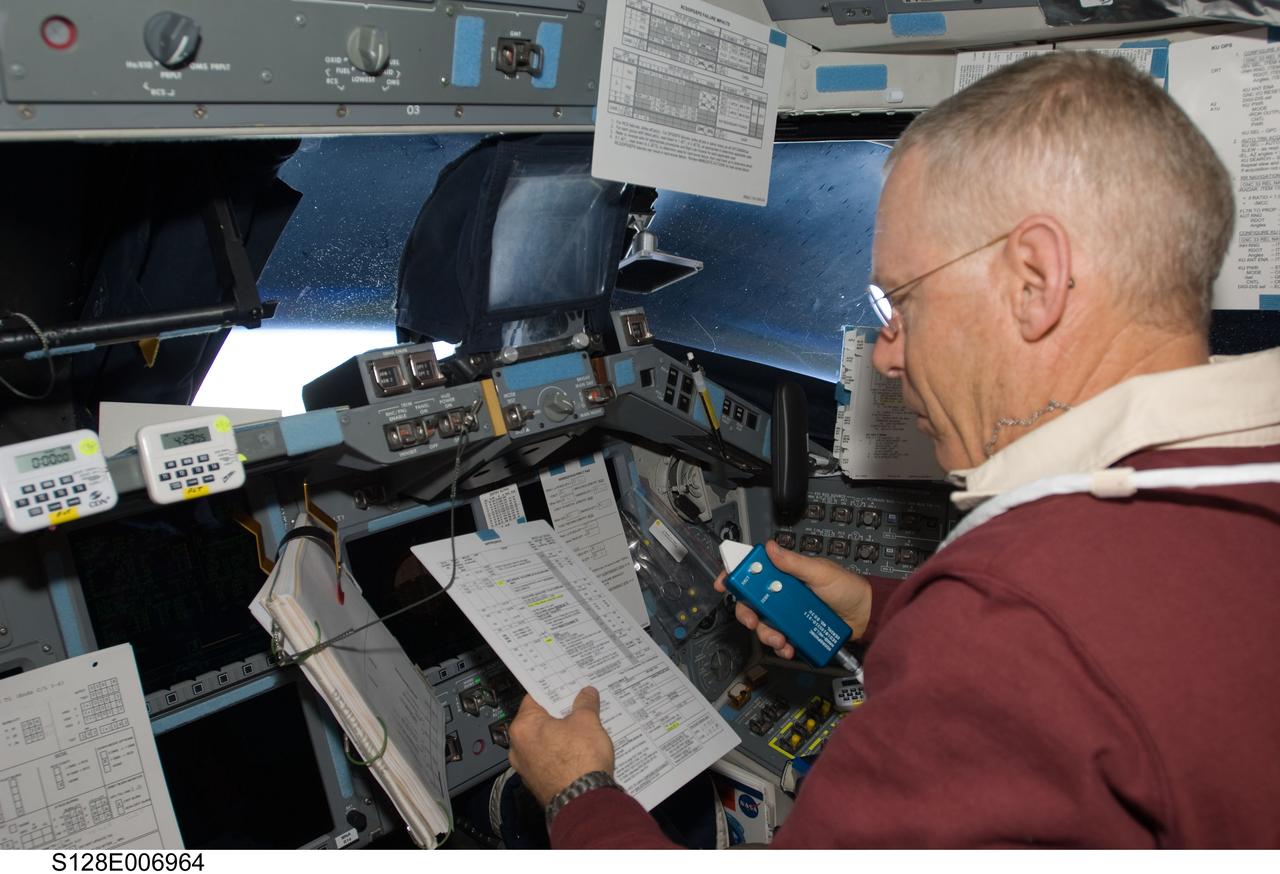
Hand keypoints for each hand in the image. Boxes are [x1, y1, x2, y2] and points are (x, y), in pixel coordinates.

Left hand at [508, 686, 615, 806]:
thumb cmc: (580, 761)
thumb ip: (585, 704)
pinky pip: (547, 762)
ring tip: (583, 731)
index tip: (565, 689)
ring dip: (560, 737)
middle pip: (538, 722)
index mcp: (524, 727)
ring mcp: (526, 769)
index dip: (552, 692)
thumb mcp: (587, 722)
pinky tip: (579, 754)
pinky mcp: (538, 784)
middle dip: (558, 716)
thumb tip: (587, 694)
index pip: (533, 699)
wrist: (584, 801)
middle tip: (577, 708)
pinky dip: (560, 756)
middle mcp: (518, 748)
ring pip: (543, 743)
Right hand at [714, 540, 872, 659]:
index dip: (736, 577)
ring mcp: (789, 614)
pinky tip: (788, 648)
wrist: (867, 615)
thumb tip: (771, 548)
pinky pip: (780, 640)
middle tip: (753, 620)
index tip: (724, 584)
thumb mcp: (820, 572)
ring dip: (766, 634)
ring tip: (780, 640)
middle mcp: (783, 594)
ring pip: (764, 624)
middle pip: (752, 603)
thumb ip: (794, 563)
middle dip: (748, 614)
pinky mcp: (797, 631)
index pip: (754, 572)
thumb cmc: (847, 587)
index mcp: (785, 575)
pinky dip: (780, 646)